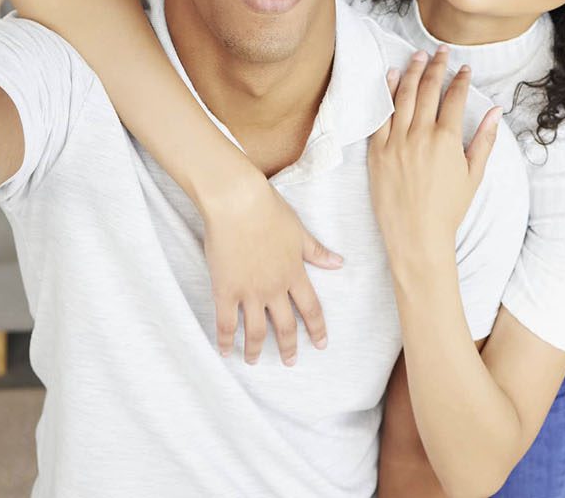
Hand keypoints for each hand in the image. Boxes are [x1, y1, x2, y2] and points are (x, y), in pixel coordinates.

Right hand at [199, 171, 343, 365]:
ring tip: (253, 360)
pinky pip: (226, 323)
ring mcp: (250, 292)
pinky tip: (224, 351)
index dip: (317, 329)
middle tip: (289, 362)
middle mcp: (274, 288)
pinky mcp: (225, 290)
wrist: (237, 202)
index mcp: (295, 273)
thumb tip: (340, 263)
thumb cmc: (269, 210)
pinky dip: (226, 340)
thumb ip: (317, 252)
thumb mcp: (299, 231)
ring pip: (256, 331)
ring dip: (256, 349)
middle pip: (285, 326)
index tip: (321, 344)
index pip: (312, 309)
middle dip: (289, 347)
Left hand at [368, 47, 501, 268]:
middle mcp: (420, 135)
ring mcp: (395, 141)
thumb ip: (483, 139)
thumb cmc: (448, 209)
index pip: (454, 98)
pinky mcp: (377, 151)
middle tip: (440, 52)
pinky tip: (391, 77)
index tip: (464, 68)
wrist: (416, 236)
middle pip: (428, 90)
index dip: (460, 79)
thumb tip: (495, 111)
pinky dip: (386, 93)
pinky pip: (380, 115)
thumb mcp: (473, 175)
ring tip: (417, 56)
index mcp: (446, 140)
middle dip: (436, 66)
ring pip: (403, 96)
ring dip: (411, 72)